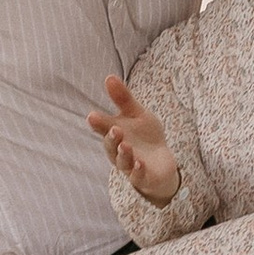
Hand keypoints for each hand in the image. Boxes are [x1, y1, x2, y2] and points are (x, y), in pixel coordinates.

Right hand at [89, 74, 178, 203]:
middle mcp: (118, 151)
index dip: (98, 122)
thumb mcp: (137, 114)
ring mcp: (129, 165)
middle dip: (111, 138)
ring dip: (123, 154)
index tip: (92, 116)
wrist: (161, 162)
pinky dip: (137, 170)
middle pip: (110, 146)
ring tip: (125, 145)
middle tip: (114, 128)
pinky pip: (137, 176)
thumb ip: (123, 99)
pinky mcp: (142, 177)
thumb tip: (109, 77)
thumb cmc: (144, 136)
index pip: (103, 127)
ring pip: (122, 162)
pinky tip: (140, 163)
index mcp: (114, 134)